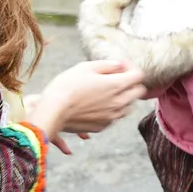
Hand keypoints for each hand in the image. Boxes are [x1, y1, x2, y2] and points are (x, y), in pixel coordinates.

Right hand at [30, 61, 145, 153]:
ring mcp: (112, 117)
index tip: (120, 66)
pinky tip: (98, 104)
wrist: (53, 111)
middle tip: (117, 78)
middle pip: (139, 92)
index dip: (131, 68)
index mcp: (116, 85)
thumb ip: (107, 65)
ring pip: (129, 106)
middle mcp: (119, 103)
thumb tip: (119, 65)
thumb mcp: (86, 67)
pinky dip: (112, 109)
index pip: (139, 76)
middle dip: (131, 83)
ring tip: (107, 91)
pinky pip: (115, 116)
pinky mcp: (103, 126)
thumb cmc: (67, 86)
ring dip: (124, 97)